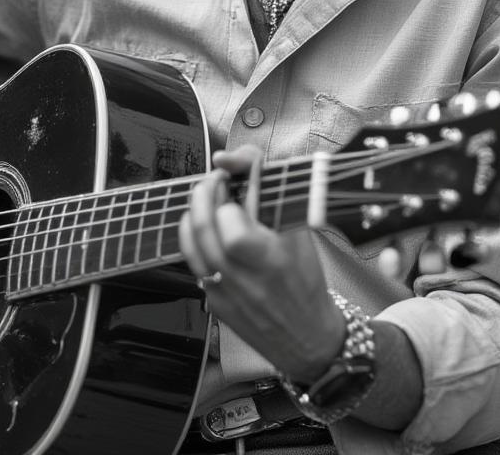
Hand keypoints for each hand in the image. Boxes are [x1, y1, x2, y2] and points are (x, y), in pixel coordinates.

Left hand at [178, 145, 344, 381]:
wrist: (308, 338)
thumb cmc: (306, 280)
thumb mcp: (300, 233)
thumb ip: (269, 193)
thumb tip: (233, 160)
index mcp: (271, 261)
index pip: (232, 227)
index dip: (227, 203)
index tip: (232, 184)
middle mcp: (244, 281)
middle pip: (203, 231)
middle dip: (202, 195)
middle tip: (213, 182)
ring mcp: (225, 295)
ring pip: (191, 246)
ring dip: (194, 215)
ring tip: (206, 202)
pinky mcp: (214, 306)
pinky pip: (194, 265)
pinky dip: (197, 242)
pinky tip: (208, 233)